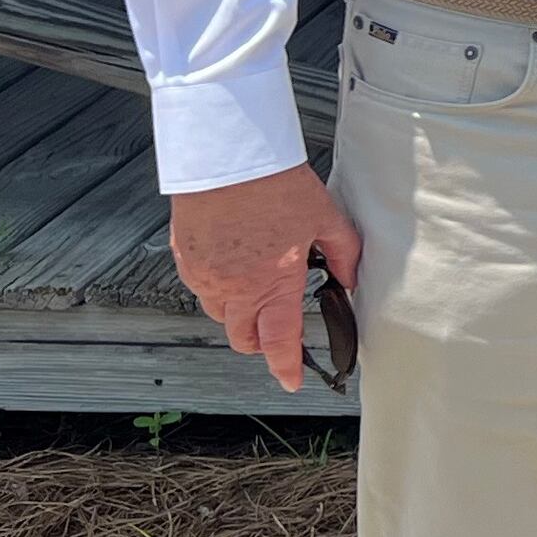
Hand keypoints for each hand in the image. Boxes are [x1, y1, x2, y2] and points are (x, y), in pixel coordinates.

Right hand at [168, 164, 361, 393]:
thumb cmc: (273, 184)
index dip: (286, 367)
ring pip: (220, 314)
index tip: (292, 380)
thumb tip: (350, 279)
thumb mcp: (325, 217)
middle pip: (243, 338)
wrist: (227, 157)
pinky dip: (218, 287)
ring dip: (238, 314)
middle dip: (260, 343)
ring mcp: (206, 276)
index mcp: (273, 283)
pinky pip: (201, 288)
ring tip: (257, 289)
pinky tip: (234, 264)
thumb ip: (343, 254)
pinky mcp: (186, 259)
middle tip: (275, 333)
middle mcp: (235, 287)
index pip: (279, 341)